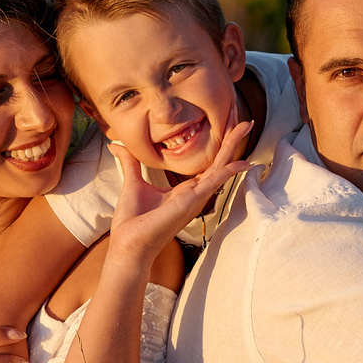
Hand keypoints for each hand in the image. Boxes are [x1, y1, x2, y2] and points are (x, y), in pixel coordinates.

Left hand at [104, 121, 253, 258]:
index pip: (208, 163)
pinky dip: (229, 171)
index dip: (218, 145)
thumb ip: (130, 162)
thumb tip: (117, 144)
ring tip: (245, 125)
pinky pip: (215, 182)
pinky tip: (243, 161)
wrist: (129, 242)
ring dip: (233, 146)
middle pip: (219, 161)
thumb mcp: (132, 182)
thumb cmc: (132, 220)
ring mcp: (196, 197)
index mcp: (184, 189)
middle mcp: (195, 193)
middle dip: (231, 140)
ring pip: (220, 166)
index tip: (226, 125)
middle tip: (245, 120)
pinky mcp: (192, 201)